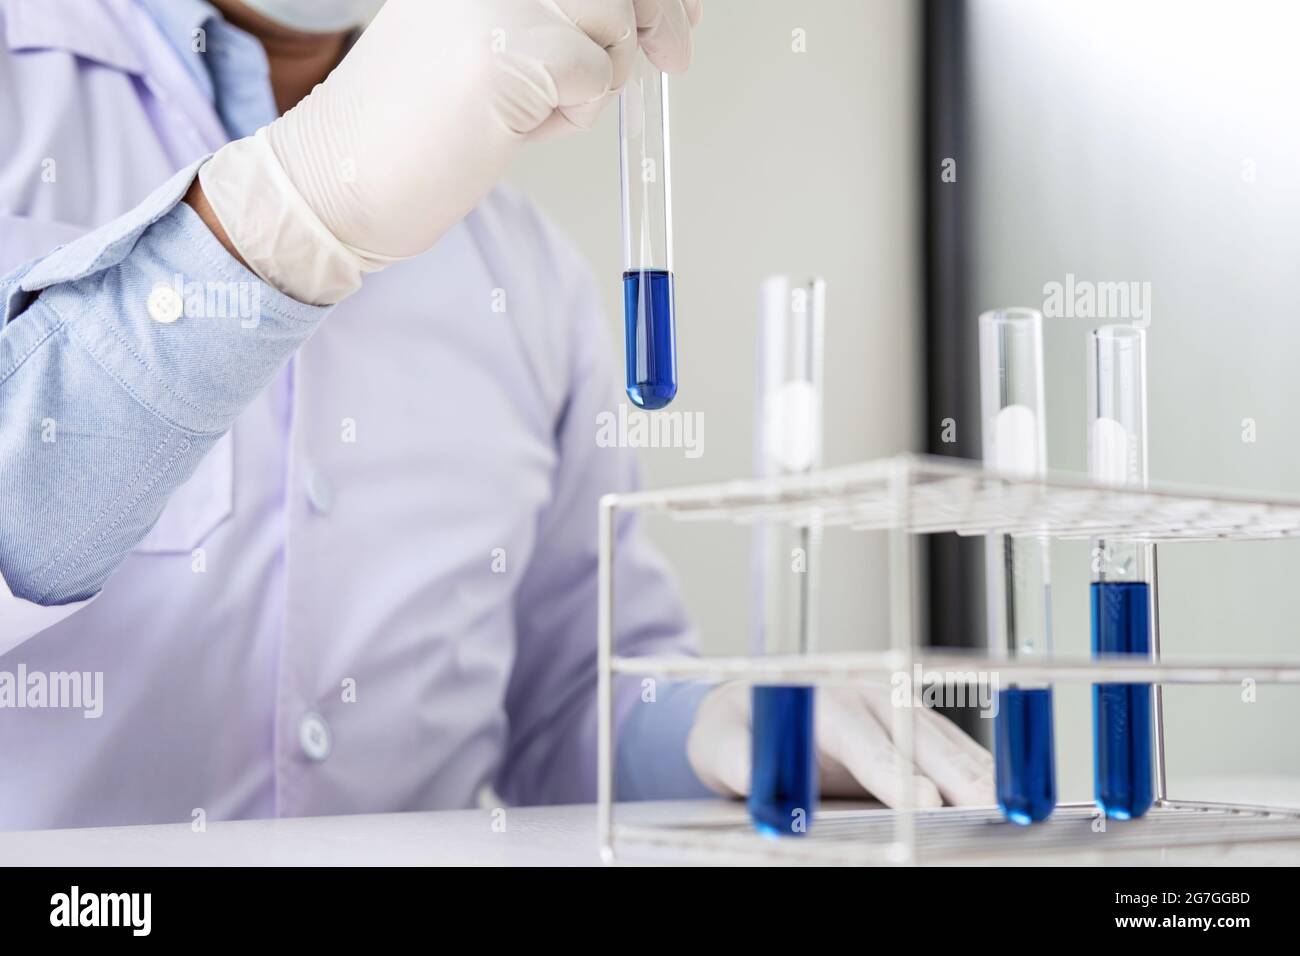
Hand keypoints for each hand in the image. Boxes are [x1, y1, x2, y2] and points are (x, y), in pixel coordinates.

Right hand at [197, 0, 702, 302]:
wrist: (337, 180)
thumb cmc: (412, 125)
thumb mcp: (492, 45)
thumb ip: (561, 16)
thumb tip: (664, 11)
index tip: (680, 12)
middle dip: (661, 14)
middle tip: (675, 56)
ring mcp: (498, 0)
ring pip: (615, 23)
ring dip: (598, 76)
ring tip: (528, 106)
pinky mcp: (513, 53)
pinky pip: (596, 76)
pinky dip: (572, 113)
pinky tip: (512, 127)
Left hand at [686, 682, 994, 807]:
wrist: (746, 703)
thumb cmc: (736, 731)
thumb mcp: (721, 748)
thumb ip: (743, 764)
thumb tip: (763, 788)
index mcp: (824, 705)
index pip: (866, 744)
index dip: (896, 774)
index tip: (923, 804)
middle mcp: (868, 699)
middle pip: (922, 741)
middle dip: (959, 778)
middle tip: (993, 813)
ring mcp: (895, 707)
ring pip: (947, 744)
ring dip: (980, 776)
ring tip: (1013, 813)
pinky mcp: (911, 723)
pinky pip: (953, 748)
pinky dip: (980, 772)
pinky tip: (1002, 799)